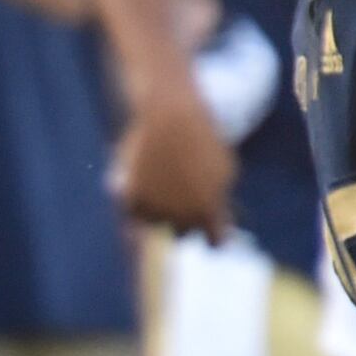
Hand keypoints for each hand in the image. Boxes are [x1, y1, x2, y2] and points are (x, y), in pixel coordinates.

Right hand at [115, 91, 237, 237]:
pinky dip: (134, 199)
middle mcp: (183, 216)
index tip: (209, 221)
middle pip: (183, 233)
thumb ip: (220, 198)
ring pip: (155, 222)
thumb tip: (220, 219)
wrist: (170, 113)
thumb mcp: (224, 168)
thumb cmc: (201, 135)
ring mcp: (156, 209)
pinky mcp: (131, 199)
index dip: (212, 232)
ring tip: (160, 176)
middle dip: (183, 217)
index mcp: (210, 211)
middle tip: (179, 188)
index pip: (215, 242)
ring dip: (157, 207)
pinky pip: (133, 212)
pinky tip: (139, 178)